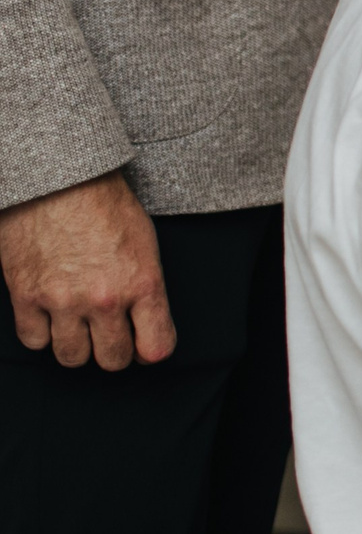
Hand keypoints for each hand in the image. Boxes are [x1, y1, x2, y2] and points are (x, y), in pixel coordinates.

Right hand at [0, 172, 173, 368]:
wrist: (61, 180)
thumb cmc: (106, 206)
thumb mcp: (146, 245)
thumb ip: (147, 290)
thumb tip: (147, 329)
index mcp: (143, 283)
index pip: (157, 347)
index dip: (151, 349)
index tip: (145, 344)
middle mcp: (105, 299)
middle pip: (113, 359)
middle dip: (114, 350)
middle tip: (110, 334)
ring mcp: (63, 302)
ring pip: (72, 358)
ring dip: (78, 345)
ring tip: (79, 324)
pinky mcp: (26, 298)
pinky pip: (35, 341)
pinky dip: (42, 333)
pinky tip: (50, 315)